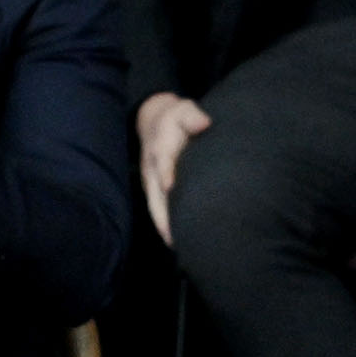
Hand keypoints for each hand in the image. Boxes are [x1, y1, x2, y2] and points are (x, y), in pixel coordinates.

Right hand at [137, 92, 212, 244]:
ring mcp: (152, 180)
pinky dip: (165, 224)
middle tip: (174, 236)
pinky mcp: (155, 188)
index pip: (163, 162)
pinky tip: (177, 241)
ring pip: (155, 207)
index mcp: (161, 149)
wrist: (155, 121)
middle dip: (162, 215)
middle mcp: (153, 169)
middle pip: (154, 195)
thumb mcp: (184, 110)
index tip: (169, 186)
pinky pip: (158, 209)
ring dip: (164, 226)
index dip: (166, 173)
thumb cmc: (176, 118)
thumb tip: (204, 123)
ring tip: (178, 246)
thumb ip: (192, 116)